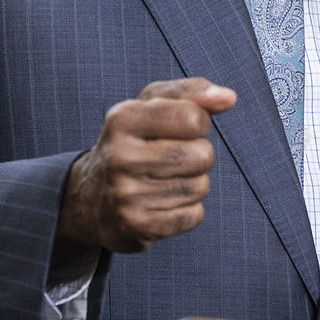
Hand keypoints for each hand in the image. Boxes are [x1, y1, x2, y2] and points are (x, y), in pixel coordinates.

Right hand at [57, 78, 236, 254]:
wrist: (91, 197)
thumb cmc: (133, 142)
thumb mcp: (151, 105)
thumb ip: (192, 93)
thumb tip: (228, 98)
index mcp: (123, 118)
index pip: (193, 118)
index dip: (198, 123)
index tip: (179, 129)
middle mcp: (120, 155)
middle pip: (202, 155)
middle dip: (198, 155)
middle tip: (171, 158)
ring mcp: (126, 193)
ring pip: (200, 187)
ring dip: (192, 184)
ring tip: (163, 180)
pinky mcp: (136, 226)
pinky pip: (194, 216)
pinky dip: (186, 210)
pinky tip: (161, 203)